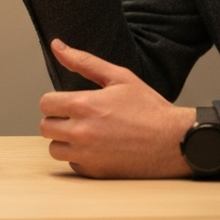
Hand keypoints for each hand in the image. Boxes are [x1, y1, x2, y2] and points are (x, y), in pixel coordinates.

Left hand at [39, 40, 194, 178]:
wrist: (173, 141)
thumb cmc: (149, 108)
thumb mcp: (119, 76)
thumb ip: (83, 61)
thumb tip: (57, 46)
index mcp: (84, 105)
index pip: (45, 103)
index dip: (55, 101)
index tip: (67, 102)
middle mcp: (81, 132)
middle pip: (46, 127)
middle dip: (58, 119)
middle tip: (77, 116)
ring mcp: (87, 155)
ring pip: (55, 148)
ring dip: (65, 140)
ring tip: (85, 132)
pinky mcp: (95, 173)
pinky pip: (72, 164)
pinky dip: (80, 156)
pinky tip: (98, 147)